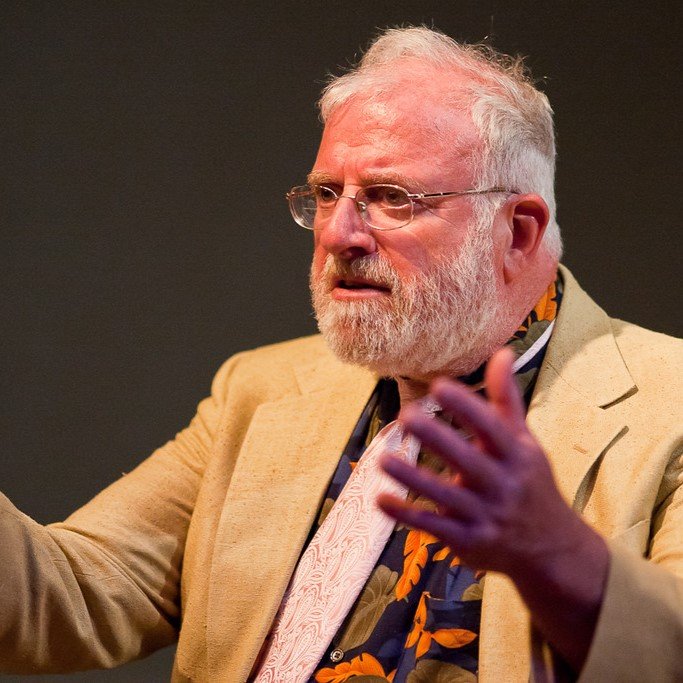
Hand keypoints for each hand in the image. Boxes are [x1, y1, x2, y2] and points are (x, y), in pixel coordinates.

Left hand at [377, 347, 608, 668]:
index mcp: (517, 455)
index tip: (439, 386)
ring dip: (412, 478)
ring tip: (383, 459)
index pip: (492, 427)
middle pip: (468, 460)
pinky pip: (434, 527)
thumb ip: (506, 400)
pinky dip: (406, 515)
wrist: (551, 549)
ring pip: (445, 496)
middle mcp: (503, 485)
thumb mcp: (525, 442)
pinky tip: (380, 499)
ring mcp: (486, 516)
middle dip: (437, 438)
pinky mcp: (468, 541)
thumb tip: (502, 351)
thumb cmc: (530, 483)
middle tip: (405, 415)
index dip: (467, 407)